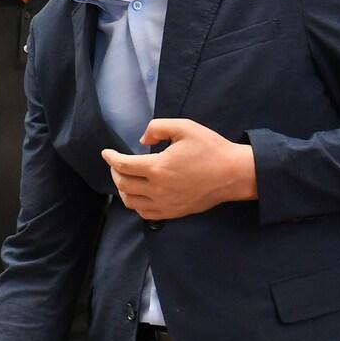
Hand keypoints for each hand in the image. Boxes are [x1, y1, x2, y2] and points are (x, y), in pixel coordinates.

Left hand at [102, 119, 257, 220]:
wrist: (233, 174)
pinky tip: (138, 195)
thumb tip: (141, 141)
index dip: (111, 158)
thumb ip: (157, 128)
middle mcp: (158, 189)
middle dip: (114, 172)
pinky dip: (135, 204)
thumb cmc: (210, 148)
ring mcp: (165, 203)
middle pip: (123, 184)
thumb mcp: (184, 127)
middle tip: (116, 164)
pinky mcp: (173, 212)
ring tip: (124, 178)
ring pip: (130, 202)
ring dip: (122, 189)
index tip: (106, 153)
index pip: (123, 165)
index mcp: (158, 167)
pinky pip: (145, 213)